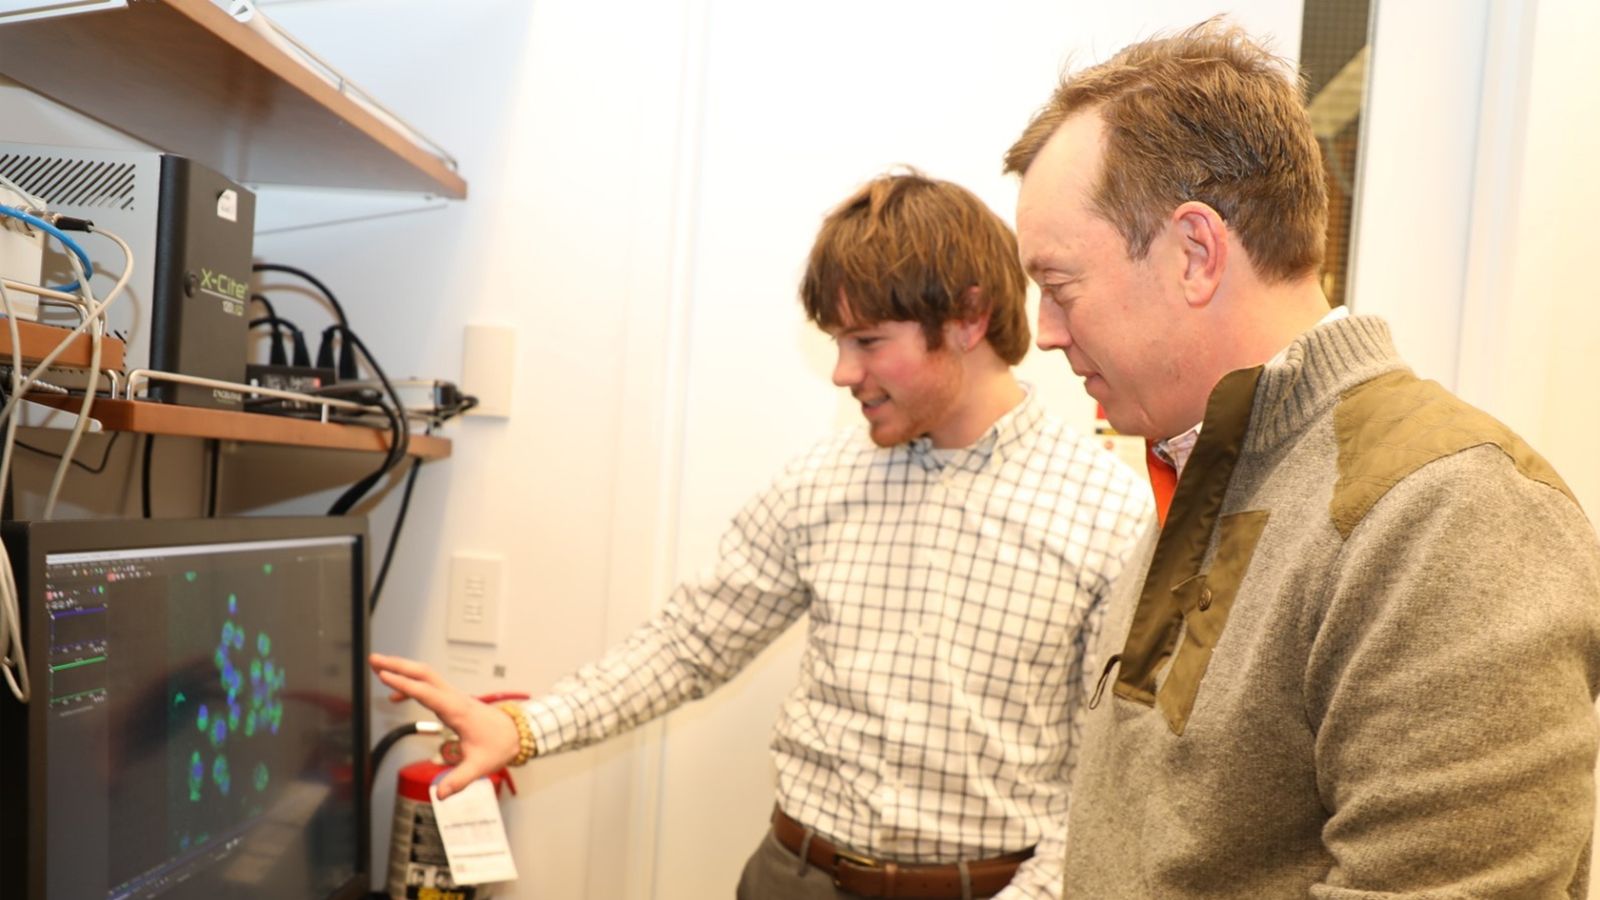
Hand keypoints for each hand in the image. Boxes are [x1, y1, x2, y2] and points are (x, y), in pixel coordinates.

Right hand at [369, 652, 522, 799]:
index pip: (426, 693)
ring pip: (426, 676)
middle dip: (398, 665)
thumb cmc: (499, 746)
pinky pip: (428, 686)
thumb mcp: (480, 766)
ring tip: (378, 667)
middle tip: (374, 659)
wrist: (517, 733)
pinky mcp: (452, 700)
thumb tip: (440, 795)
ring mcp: (453, 696)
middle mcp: (454, 698)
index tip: (384, 675)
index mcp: (457, 710)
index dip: (404, 684)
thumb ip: (459, 780)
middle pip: (424, 674)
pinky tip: (395, 696)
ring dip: (403, 669)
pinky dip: (410, 686)